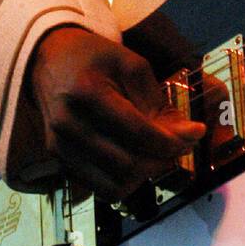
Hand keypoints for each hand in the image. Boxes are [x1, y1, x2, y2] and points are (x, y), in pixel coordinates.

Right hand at [26, 26, 206, 200]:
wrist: (48, 59)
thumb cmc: (94, 57)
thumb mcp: (131, 64)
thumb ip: (156, 101)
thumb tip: (184, 134)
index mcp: (88, 94)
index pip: (138, 134)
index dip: (173, 141)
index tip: (196, 133)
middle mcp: (69, 126)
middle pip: (128, 165)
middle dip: (163, 158)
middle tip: (179, 143)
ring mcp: (59, 147)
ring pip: (114, 186)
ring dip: (145, 175)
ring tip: (157, 153)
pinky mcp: (58, 160)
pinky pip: (99, 188)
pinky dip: (124, 181)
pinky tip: (135, 158)